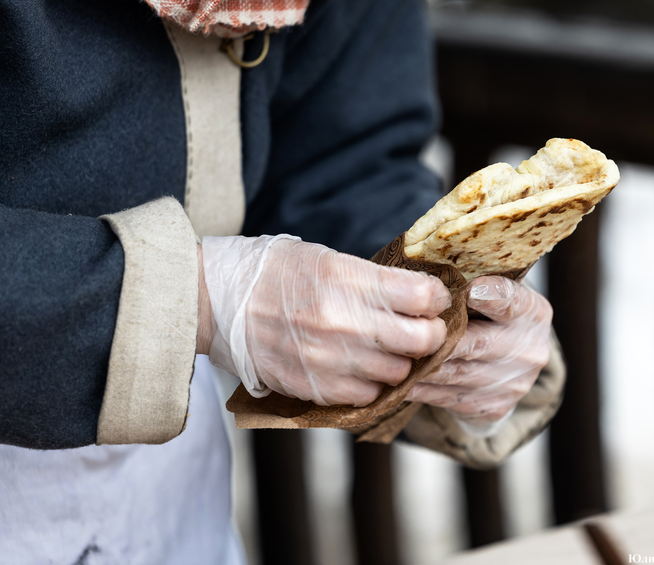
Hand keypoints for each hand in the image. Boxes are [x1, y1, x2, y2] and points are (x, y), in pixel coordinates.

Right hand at [199, 235, 450, 406]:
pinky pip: (368, 395)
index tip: (432, 298)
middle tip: (422, 329)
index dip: (436, 297)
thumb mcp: (326, 258)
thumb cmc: (274, 273)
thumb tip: (419, 295)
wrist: (218, 302)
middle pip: (422, 340)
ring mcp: (331, 359)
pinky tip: (361, 367)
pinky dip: (372, 384)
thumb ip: (373, 280)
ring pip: (400, 373)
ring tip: (386, 348)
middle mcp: (344, 322)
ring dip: (401, 361)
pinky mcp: (316, 387)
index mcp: (349, 280)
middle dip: (431, 334)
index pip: (423, 296)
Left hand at [406, 276, 552, 436]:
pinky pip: (448, 398)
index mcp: (532, 312)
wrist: (509, 366)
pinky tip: (399, 379)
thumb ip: (470, 282)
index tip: (471, 290)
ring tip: (390, 355)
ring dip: (420, 366)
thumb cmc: (488, 316)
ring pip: (456, 374)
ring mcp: (513, 383)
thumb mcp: (491, 292)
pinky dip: (420, 388)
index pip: (512, 301)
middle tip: (404, 330)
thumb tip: (427, 278)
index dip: (492, 296)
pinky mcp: (493, 408)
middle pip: (477, 343)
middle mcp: (529, 349)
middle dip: (438, 339)